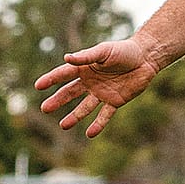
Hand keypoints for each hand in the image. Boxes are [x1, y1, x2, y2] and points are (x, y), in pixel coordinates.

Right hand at [36, 37, 161, 137]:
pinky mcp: (115, 101)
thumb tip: (67, 58)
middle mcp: (90, 82)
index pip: (64, 74)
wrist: (146, 58)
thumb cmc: (124, 50)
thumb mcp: (104, 51)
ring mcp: (102, 93)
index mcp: (85, 68)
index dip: (51, 79)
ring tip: (63, 126)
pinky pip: (104, 115)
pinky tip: (89, 134)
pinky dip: (98, 125)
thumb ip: (87, 56)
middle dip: (58, 100)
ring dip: (74, 116)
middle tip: (45, 108)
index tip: (38, 85)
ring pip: (85, 107)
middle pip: (70, 93)